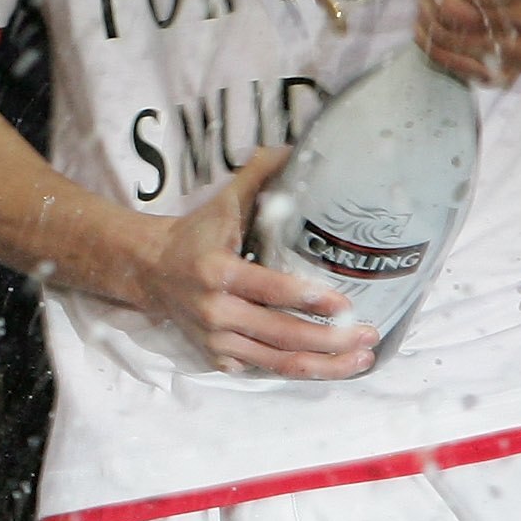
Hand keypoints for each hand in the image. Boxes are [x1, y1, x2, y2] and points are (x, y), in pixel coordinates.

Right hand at [132, 149, 376, 375]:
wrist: (151, 270)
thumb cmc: (195, 234)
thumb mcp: (223, 202)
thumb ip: (260, 176)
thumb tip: (296, 148)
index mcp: (218, 271)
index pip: (269, 289)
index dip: (308, 299)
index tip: (345, 304)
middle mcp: (216, 311)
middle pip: (282, 335)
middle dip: (332, 339)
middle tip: (368, 334)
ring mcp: (217, 341)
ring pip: (278, 363)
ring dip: (325, 365)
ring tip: (361, 358)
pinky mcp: (219, 360)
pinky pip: (265, 371)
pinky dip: (300, 372)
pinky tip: (331, 366)